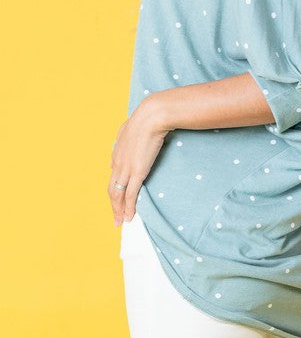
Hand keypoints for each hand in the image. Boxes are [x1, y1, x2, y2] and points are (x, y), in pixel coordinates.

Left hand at [108, 98, 169, 226]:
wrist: (152, 116)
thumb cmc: (147, 117)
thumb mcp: (132, 126)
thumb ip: (127, 135)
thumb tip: (127, 136)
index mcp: (118, 151)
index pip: (113, 174)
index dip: (115, 187)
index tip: (117, 196)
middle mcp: (118, 162)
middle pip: (111, 188)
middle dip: (113, 205)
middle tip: (115, 217)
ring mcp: (126, 169)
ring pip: (118, 195)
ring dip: (118, 210)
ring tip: (121, 221)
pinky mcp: (137, 172)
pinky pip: (130, 194)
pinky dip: (128, 207)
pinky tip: (129, 216)